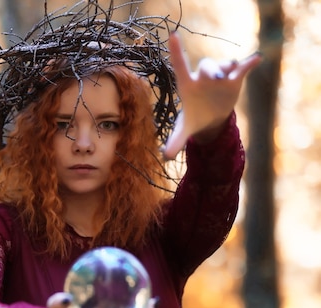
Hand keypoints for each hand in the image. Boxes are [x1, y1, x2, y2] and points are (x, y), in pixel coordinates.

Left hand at [162, 31, 261, 159]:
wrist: (211, 117)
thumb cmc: (194, 118)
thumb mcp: (184, 130)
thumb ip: (175, 141)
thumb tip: (166, 156)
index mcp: (187, 85)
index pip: (180, 65)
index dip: (176, 51)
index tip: (172, 36)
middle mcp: (203, 77)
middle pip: (206, 65)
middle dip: (211, 68)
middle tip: (215, 77)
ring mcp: (219, 76)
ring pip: (224, 64)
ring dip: (228, 66)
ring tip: (233, 69)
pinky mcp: (234, 79)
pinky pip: (242, 68)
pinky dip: (249, 63)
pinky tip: (257, 59)